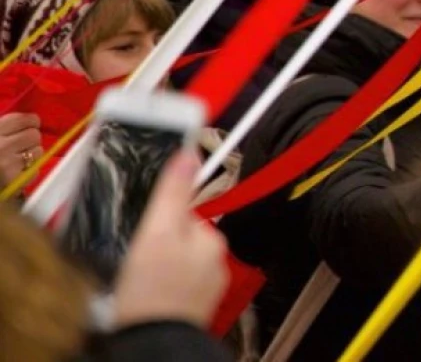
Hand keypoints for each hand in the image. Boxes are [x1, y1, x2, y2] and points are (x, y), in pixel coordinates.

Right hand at [0, 111, 41, 186]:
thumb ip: (5, 129)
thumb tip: (31, 122)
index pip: (24, 119)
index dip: (31, 122)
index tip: (29, 126)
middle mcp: (1, 146)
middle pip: (34, 135)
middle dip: (31, 140)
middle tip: (21, 145)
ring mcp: (7, 164)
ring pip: (38, 152)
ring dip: (32, 156)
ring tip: (17, 160)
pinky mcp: (13, 181)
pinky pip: (34, 171)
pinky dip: (28, 172)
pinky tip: (15, 173)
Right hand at [113, 152, 229, 330]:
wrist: (150, 345)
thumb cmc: (152, 291)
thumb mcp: (155, 233)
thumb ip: (173, 193)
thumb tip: (189, 152)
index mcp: (211, 240)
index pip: (181, 214)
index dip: (155, 220)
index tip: (141, 234)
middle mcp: (215, 262)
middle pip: (176, 238)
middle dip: (153, 245)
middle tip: (132, 260)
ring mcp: (203, 288)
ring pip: (172, 263)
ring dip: (152, 268)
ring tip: (134, 281)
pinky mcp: (188, 309)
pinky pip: (169, 287)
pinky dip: (154, 288)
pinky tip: (140, 296)